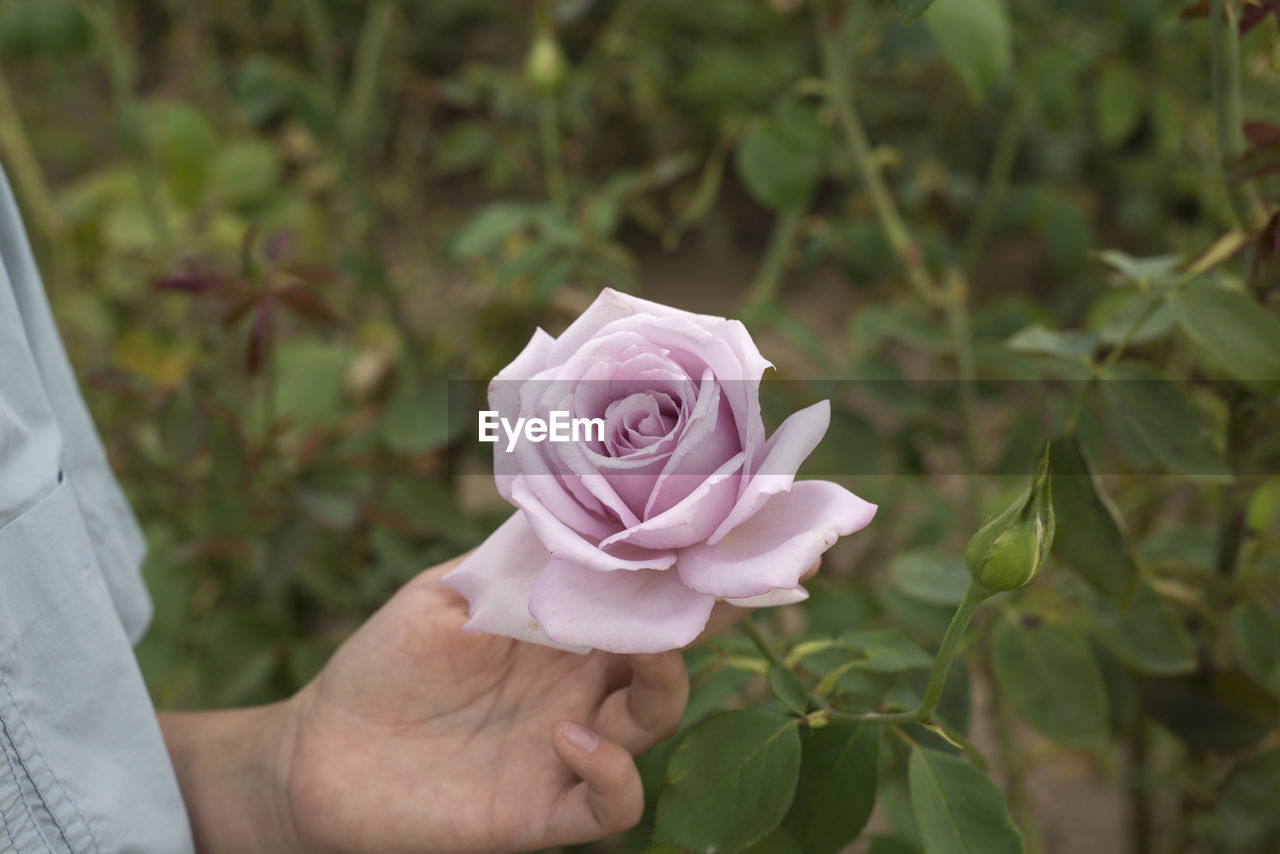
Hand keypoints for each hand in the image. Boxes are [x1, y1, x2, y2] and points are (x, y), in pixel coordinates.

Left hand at [164, 554, 764, 853]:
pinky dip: (613, 773)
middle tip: (711, 584)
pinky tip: (569, 739)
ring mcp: (569, 747)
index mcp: (564, 626)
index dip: (683, 566)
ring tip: (643, 654)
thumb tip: (579, 507)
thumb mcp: (448, 594)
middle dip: (700, 616)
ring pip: (656, 717)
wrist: (322, 752)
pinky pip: (613, 804)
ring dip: (665, 684)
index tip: (718, 529)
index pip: (640, 593)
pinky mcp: (544, 810)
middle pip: (671, 648)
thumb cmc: (385, 662)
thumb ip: (514, 562)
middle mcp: (581, 683)